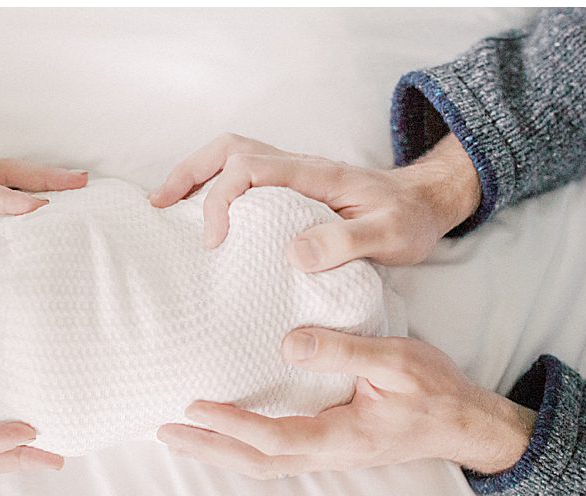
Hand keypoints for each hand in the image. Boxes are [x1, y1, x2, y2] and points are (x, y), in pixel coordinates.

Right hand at [149, 132, 480, 269]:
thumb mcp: (389, 237)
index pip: (250, 169)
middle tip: (160, 204)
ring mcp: (292, 176)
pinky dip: (211, 187)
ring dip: (194, 176)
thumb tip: (293, 253)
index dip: (222, 200)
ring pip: (231, 158)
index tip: (216, 241)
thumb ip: (346, 242)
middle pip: (229, 150)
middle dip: (189, 174)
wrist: (425, 205)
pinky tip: (200, 214)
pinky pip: (242, 176)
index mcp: (314, 175)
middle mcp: (297, 168)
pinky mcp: (290, 190)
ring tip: (165, 204)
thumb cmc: (407, 221)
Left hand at [157, 328, 535, 478]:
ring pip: (261, 463)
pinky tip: (220, 433)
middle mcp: (326, 455)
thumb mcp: (397, 361)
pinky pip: (273, 454)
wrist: (464, 425)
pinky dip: (239, 447)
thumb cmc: (434, 393)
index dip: (232, 425)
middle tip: (162, 432)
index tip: (193, 407)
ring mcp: (325, 455)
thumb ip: (344, 351)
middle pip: (255, 462)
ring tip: (176, 437)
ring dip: (217, 451)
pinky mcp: (325, 446)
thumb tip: (288, 345)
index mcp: (341, 438)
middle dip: (207, 449)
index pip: (273, 438)